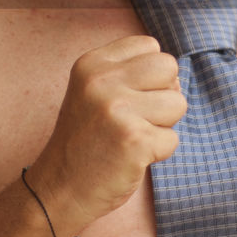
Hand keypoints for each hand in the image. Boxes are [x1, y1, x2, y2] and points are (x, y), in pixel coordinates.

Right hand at [29, 36, 185, 234]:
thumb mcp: (93, 91)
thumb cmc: (86, 141)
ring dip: (162, 126)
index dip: (150, 75)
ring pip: (178, 103)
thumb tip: (175, 74)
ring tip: (131, 138)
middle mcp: (101, 80)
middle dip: (163, 94)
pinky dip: (158, 153)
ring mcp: (117, 110)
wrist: (59, 189)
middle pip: (169, 67)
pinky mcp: (133, 140)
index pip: (150, 46)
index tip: (127, 98)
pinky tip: (131, 158)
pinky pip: (173, 139)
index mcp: (92, 63)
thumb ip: (128, 73)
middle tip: (135, 119)